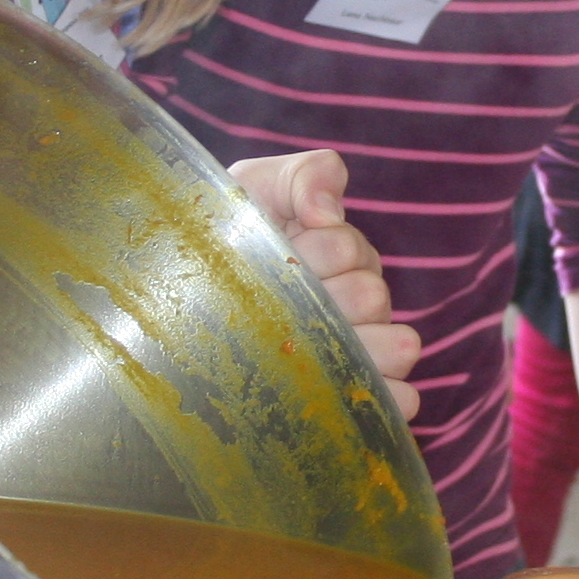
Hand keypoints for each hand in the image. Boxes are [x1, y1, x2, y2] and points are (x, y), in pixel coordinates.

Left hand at [229, 151, 425, 419]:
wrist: (179, 284)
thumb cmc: (223, 235)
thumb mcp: (255, 186)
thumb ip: (304, 176)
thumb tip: (326, 212)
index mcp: (341, 255)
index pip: (349, 250)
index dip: (315, 252)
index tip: (279, 248)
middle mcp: (355, 302)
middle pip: (372, 298)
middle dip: (327, 298)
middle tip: (282, 306)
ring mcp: (356, 349)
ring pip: (397, 347)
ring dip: (363, 350)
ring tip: (326, 355)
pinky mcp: (350, 395)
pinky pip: (399, 399)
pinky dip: (395, 400)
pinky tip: (378, 401)